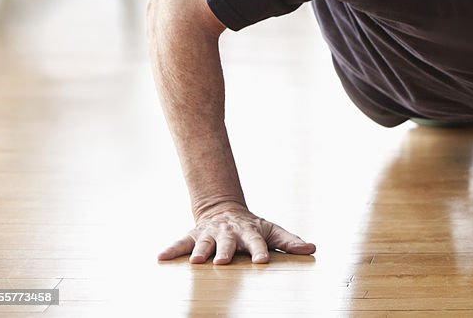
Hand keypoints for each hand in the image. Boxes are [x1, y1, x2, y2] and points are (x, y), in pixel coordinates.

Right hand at [158, 203, 316, 263]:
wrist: (224, 209)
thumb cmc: (252, 227)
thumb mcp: (272, 231)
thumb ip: (290, 241)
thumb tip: (312, 249)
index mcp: (249, 232)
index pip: (257, 243)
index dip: (260, 251)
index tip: (262, 261)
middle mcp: (229, 232)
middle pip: (227, 242)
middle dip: (224, 251)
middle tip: (222, 261)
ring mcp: (209, 233)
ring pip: (203, 242)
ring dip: (200, 252)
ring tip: (195, 262)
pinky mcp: (193, 236)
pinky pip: (179, 243)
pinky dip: (170, 250)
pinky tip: (160, 257)